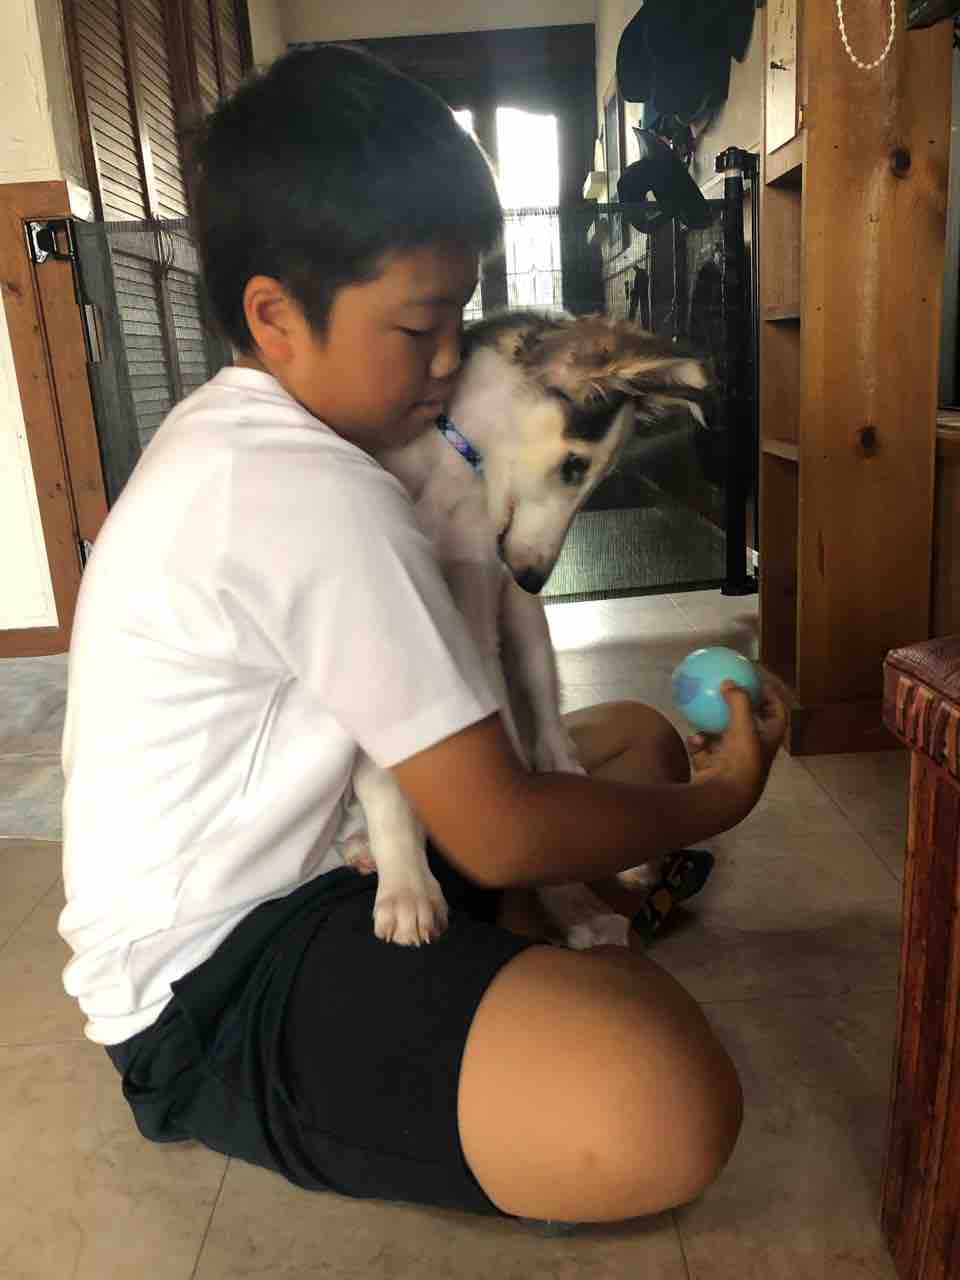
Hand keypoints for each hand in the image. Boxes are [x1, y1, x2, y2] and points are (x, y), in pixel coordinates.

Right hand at [686, 674, 787, 818]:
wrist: (724, 798)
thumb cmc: (741, 762)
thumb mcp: (744, 726)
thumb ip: (738, 701)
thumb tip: (729, 681)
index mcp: (768, 741)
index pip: (776, 713)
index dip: (771, 696)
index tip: (759, 680)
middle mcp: (752, 751)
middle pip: (748, 723)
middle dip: (738, 707)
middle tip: (726, 689)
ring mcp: (732, 761)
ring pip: (722, 736)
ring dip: (713, 724)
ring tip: (704, 710)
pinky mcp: (713, 769)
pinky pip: (704, 749)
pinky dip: (699, 743)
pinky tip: (693, 737)